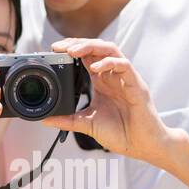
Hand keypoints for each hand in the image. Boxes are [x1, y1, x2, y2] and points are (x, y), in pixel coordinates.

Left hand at [40, 39, 170, 162]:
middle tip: (59, 47)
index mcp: (102, 82)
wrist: (142, 146)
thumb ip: (68, 120)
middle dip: (77, 43)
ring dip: (91, 47)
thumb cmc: (121, 133)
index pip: (86, 56)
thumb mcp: (88, 124)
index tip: (54, 50)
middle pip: (96, 48)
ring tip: (73, 51)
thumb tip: (46, 120)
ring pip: (110, 50)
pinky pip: (124, 65)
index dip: (71, 49)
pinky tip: (95, 68)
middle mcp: (113, 76)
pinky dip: (108, 63)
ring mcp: (125, 78)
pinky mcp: (136, 85)